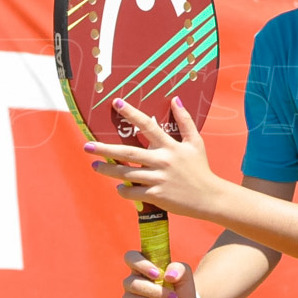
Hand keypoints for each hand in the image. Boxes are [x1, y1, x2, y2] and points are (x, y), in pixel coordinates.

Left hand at [85, 97, 218, 217]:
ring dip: (108, 169)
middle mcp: (162, 161)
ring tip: (95, 166)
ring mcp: (158, 180)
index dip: (131, 113)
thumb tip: (175, 99)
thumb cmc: (201, 168)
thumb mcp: (196, 142)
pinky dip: (123, 190)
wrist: (209, 197)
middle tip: (87, 146)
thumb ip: (185, 121)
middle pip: (128, 152)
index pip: (148, 125)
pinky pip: (132, 193)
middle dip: (105, 148)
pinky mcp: (156, 196)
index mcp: (170, 146)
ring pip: (126, 174)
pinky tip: (120, 187)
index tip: (116, 103)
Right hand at [121, 250, 198, 297]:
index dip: (141, 264)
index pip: (131, 257)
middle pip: (134, 284)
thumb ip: (178, 269)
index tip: (157, 274)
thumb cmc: (181, 287)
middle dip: (157, 292)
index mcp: (142, 267)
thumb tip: (168, 276)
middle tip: (175, 296)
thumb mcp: (185, 274)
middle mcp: (132, 283)